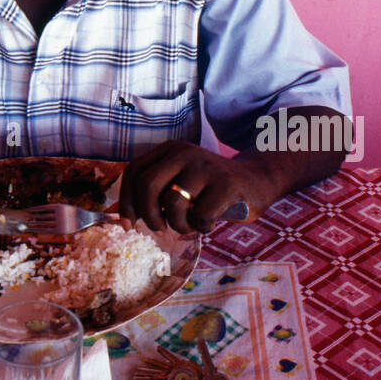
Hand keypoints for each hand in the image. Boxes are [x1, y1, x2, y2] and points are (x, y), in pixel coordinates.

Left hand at [119, 141, 270, 234]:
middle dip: (148, 215)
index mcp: (169, 150)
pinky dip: (201, 226)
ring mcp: (206, 166)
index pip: (134, 171)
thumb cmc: (209, 190)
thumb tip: (125, 220)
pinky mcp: (226, 183)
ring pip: (173, 203)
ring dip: (178, 224)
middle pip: (148, 185)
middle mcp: (185, 153)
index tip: (128, 224)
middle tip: (159, 229)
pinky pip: (200, 215)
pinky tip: (209, 222)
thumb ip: (156, 192)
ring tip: (190, 224)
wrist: (255, 181)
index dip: (127, 201)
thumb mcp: (179, 181)